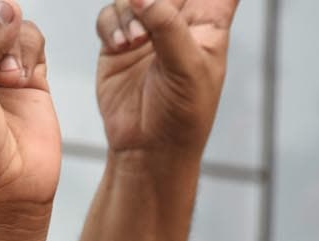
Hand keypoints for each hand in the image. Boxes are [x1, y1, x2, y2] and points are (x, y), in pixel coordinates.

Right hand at [93, 0, 236, 158]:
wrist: (147, 148)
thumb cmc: (181, 114)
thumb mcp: (187, 67)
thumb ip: (167, 26)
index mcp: (209, 22)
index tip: (181, 8)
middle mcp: (178, 21)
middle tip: (147, 15)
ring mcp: (147, 30)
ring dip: (129, 13)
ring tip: (133, 42)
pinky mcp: (117, 44)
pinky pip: (109, 15)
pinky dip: (111, 25)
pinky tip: (120, 46)